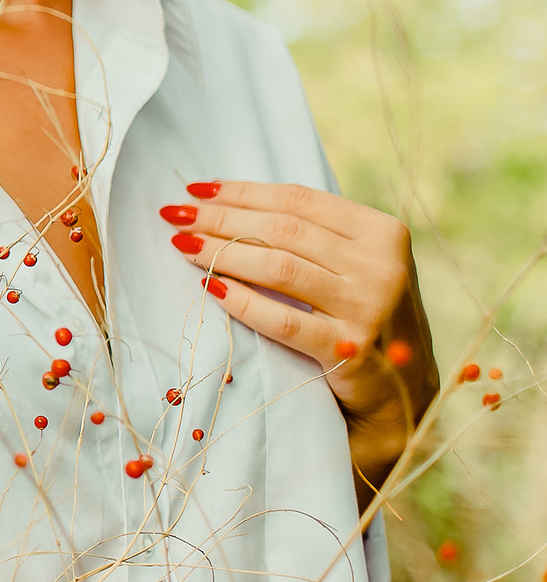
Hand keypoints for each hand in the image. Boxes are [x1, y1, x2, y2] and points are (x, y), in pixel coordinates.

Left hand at [159, 179, 435, 507]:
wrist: (406, 392)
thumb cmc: (365, 315)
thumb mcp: (356, 264)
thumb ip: (312, 234)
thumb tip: (224, 200)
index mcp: (384, 233)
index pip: (299, 200)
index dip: (242, 192)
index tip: (197, 188)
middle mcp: (382, 267)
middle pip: (282, 229)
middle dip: (221, 218)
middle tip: (175, 214)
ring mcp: (369, 310)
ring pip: (278, 268)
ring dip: (221, 252)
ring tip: (182, 244)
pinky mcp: (349, 351)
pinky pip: (283, 320)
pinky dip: (241, 301)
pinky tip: (208, 287)